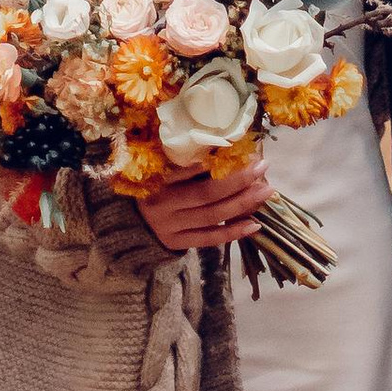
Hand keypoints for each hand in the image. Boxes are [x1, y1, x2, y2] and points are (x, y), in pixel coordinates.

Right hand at [136, 157, 269, 253]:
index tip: (242, 151)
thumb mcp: (158, 169)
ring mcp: (172, 227)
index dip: (217, 162)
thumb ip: (182, 161)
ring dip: (242, 204)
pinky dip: (232, 232)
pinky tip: (254, 224)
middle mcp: (165, 205)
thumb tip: (220, 147)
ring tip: (265, 192)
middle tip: (262, 167)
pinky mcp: (178, 243)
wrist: (126, 223)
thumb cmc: (148, 186)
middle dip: (238, 181)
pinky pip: (209, 239)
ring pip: (212, 217)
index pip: (191, 170)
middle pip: (207, 194)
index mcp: (158, 179)